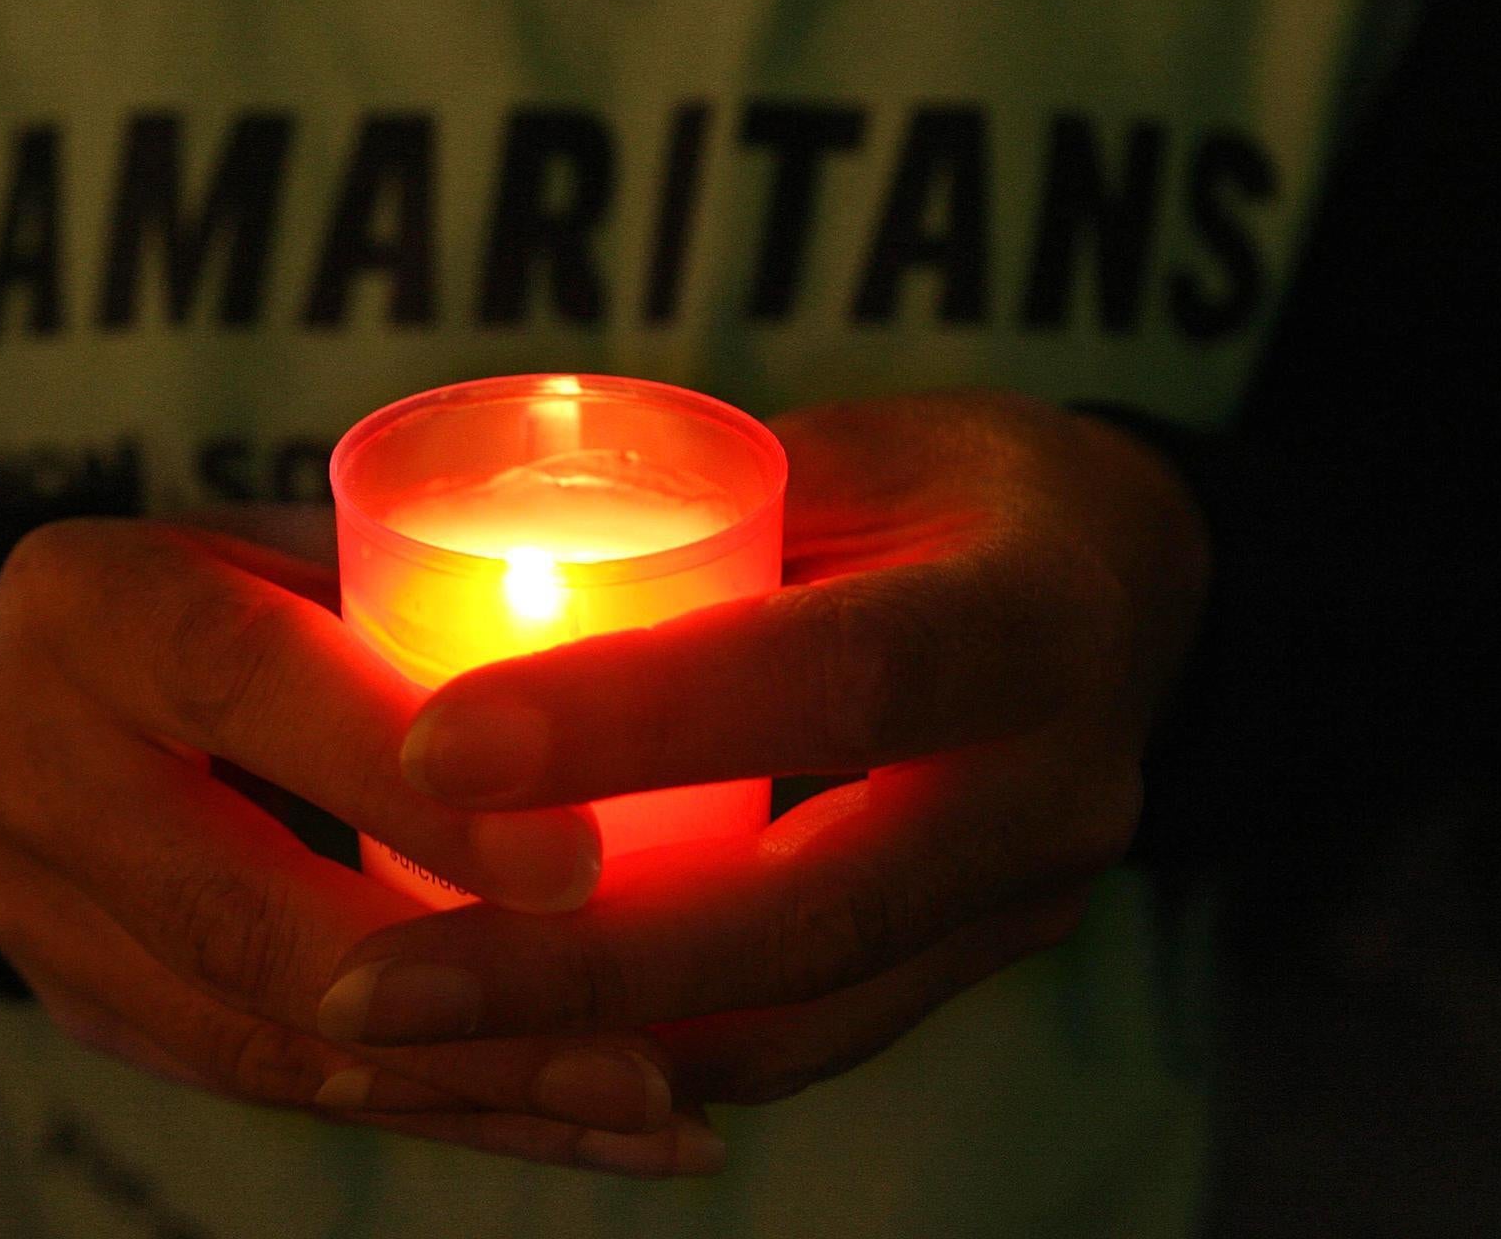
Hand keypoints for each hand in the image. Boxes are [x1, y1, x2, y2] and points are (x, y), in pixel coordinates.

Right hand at [0, 522, 724, 1174]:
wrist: (100, 667)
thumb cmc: (278, 578)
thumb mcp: (337, 548)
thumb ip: (439, 616)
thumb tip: (652, 714)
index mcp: (84, 597)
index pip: (245, 685)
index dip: (403, 790)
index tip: (579, 872)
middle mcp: (13, 749)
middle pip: (236, 911)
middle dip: (455, 1003)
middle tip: (639, 1062)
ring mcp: (19, 896)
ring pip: (247, 1032)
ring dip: (458, 1091)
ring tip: (635, 1113)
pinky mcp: (65, 992)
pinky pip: (250, 1079)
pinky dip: (415, 1105)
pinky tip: (550, 1123)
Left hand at [314, 391, 1208, 1105]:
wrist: (1129, 586)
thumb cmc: (951, 485)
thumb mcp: (849, 449)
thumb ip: (696, 523)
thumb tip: (458, 573)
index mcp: (1032, 616)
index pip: (832, 678)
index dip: (636, 721)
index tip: (435, 747)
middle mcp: (1052, 788)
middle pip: (807, 914)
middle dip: (573, 965)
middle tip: (371, 985)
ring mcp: (1026, 901)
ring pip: (800, 1015)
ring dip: (589, 1041)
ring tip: (402, 1032)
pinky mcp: (976, 959)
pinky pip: (809, 1038)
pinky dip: (656, 1051)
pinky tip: (514, 1049)